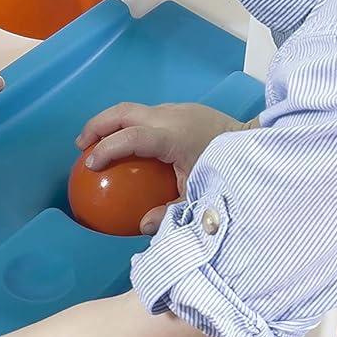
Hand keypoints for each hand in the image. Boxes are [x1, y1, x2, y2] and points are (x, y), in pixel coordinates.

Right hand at [76, 102, 246, 232]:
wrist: (255, 143)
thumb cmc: (227, 171)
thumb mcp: (199, 197)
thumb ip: (171, 212)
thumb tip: (143, 227)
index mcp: (172, 136)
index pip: (130, 136)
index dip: (106, 148)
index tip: (89, 164)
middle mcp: (171, 116)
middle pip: (123, 112)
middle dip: (97, 125)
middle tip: (81, 145)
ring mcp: (177, 109)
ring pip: (134, 110)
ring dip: (112, 124)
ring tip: (97, 143)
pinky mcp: (182, 110)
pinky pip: (147, 115)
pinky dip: (130, 126)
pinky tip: (128, 145)